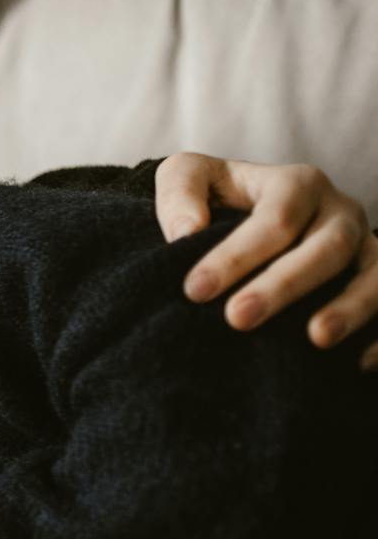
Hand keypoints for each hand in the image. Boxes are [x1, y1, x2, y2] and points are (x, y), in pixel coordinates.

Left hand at [155, 153, 377, 367]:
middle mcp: (340, 212)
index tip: (195, 290)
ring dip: (351, 307)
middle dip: (284, 285)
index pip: (275, 218)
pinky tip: (356, 362)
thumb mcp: (187, 176)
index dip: (237, 255)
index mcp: (297, 184)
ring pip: (375, 274)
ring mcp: (365, 248)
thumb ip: (179, 192)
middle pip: (326, 247)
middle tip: (238, 318)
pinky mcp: (376, 280)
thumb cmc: (215, 199)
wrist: (247, 218)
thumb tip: (186, 231)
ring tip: (316, 339)